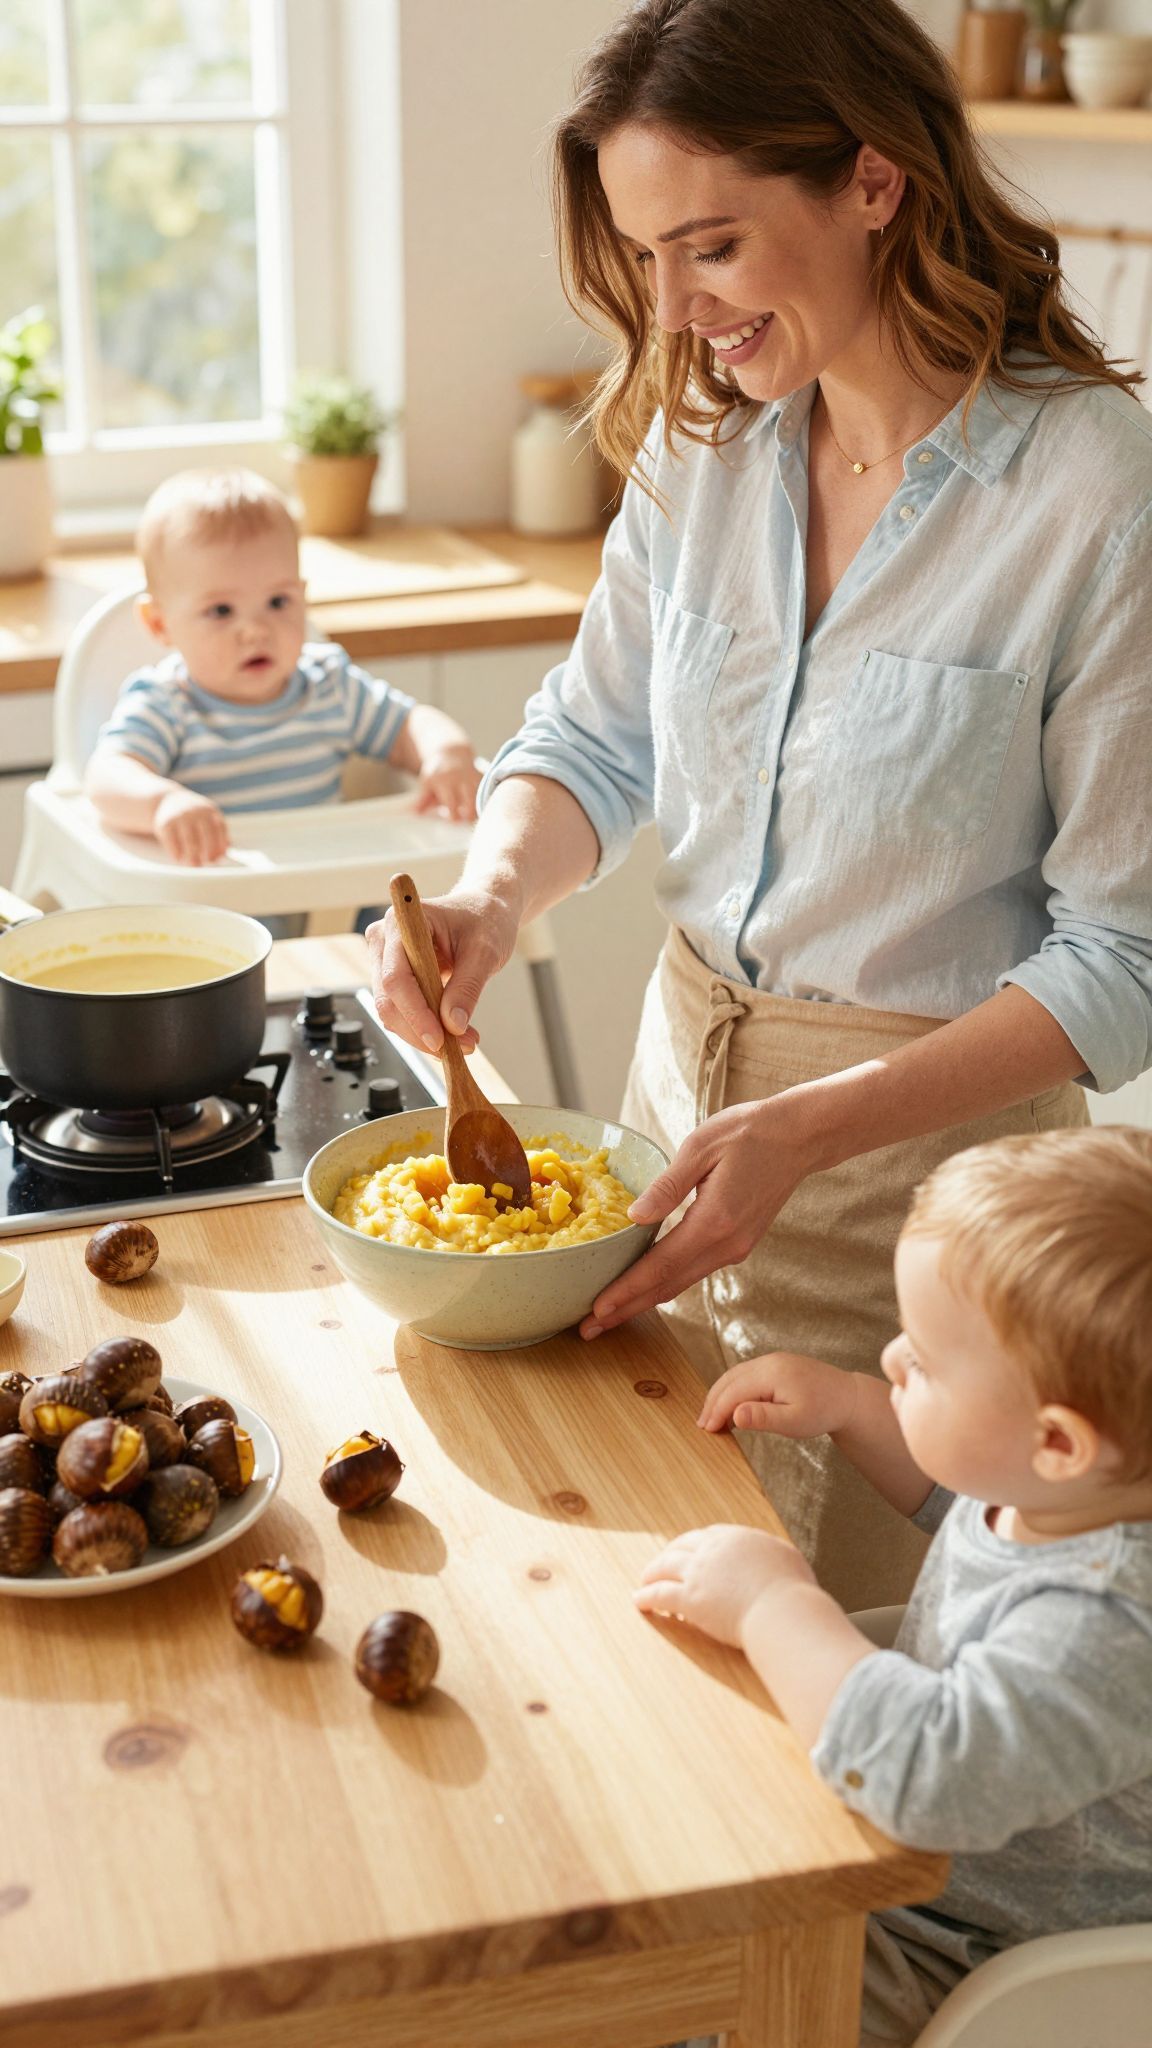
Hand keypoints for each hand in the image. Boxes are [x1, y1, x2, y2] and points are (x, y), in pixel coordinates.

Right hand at [152, 788, 228, 865]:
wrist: (166, 800)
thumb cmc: (192, 817)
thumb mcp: (206, 818)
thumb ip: (217, 832)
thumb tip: (224, 853)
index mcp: (209, 810)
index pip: (220, 828)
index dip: (221, 844)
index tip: (219, 857)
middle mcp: (196, 811)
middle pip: (206, 834)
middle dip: (209, 852)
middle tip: (207, 863)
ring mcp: (180, 816)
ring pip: (190, 840)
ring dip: (193, 855)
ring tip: (194, 864)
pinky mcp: (166, 823)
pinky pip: (173, 841)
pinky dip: (176, 852)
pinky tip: (179, 859)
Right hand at [363, 885, 518, 1053]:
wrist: (484, 913)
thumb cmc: (484, 919)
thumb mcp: (485, 951)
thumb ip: (467, 987)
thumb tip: (452, 1024)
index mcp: (401, 923)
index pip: (396, 978)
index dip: (415, 1012)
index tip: (439, 1038)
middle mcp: (383, 941)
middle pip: (389, 1001)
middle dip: (422, 1030)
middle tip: (462, 1046)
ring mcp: (385, 961)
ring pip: (392, 1013)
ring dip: (425, 1035)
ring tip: (465, 1040)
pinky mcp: (394, 979)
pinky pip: (402, 1013)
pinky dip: (425, 1029)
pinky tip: (453, 1033)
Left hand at [412, 745, 481, 822]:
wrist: (451, 753)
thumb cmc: (437, 774)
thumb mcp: (427, 784)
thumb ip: (422, 800)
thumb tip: (415, 812)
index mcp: (444, 782)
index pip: (452, 807)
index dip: (453, 817)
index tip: (451, 816)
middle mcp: (460, 779)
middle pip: (471, 805)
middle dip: (469, 816)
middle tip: (464, 816)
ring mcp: (473, 777)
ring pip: (482, 799)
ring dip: (479, 809)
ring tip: (474, 812)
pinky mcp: (483, 777)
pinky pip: (489, 792)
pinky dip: (487, 800)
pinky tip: (482, 804)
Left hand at [581, 1093, 822, 1336]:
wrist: (800, 1137)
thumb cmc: (750, 1132)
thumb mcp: (701, 1148)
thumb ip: (666, 1186)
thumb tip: (633, 1217)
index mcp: (714, 1222)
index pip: (660, 1266)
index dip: (626, 1291)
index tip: (596, 1310)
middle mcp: (727, 1245)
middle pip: (668, 1287)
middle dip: (627, 1309)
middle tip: (589, 1329)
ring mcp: (736, 1248)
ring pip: (682, 1282)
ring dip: (645, 1300)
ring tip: (610, 1314)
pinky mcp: (739, 1244)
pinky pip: (695, 1270)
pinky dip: (666, 1283)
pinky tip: (646, 1287)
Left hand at [635, 1525, 814, 1646]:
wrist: (782, 1611)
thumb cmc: (794, 1593)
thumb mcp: (790, 1562)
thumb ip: (776, 1558)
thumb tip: (778, 1562)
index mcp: (738, 1538)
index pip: (710, 1536)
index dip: (697, 1545)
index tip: (692, 1552)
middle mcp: (714, 1549)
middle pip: (683, 1545)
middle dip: (670, 1553)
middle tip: (663, 1563)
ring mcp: (699, 1572)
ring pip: (665, 1566)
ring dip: (652, 1572)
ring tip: (645, 1579)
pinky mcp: (690, 1599)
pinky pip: (660, 1594)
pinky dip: (646, 1596)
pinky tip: (638, 1600)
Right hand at [698, 1351, 859, 1438]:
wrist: (847, 1397)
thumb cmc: (823, 1411)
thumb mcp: (794, 1422)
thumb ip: (763, 1418)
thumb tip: (734, 1415)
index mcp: (772, 1373)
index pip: (734, 1392)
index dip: (717, 1411)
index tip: (706, 1430)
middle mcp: (768, 1361)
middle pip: (730, 1380)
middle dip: (713, 1402)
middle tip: (702, 1426)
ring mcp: (772, 1360)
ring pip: (735, 1375)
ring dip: (721, 1395)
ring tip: (712, 1418)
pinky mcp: (775, 1365)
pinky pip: (746, 1375)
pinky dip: (733, 1390)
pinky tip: (732, 1406)